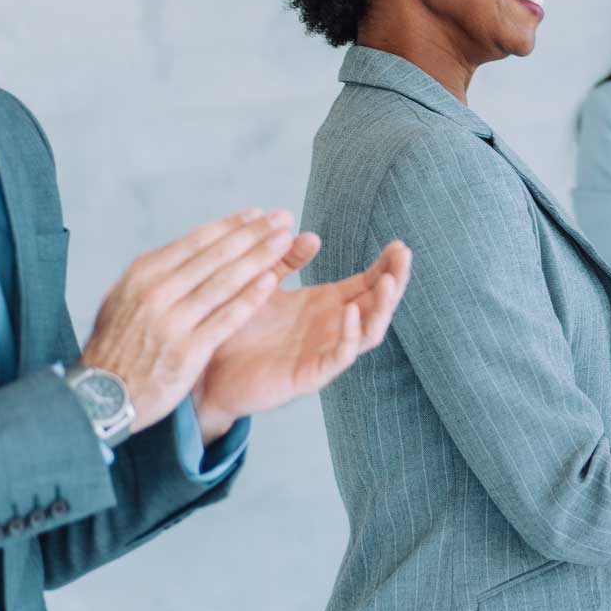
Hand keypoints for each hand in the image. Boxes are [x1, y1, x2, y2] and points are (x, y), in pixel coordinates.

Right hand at [79, 209, 301, 433]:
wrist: (101, 395)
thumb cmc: (116, 346)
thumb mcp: (124, 298)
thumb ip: (156, 274)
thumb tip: (188, 250)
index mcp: (143, 274)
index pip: (196, 241)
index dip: (231, 225)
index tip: (257, 214)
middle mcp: (157, 291)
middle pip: (216, 255)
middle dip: (254, 234)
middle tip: (282, 218)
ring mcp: (173, 320)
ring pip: (225, 281)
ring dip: (260, 257)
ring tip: (285, 241)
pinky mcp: (188, 350)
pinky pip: (226, 318)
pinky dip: (250, 298)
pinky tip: (271, 281)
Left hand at [193, 240, 411, 441]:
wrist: (206, 372)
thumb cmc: (236, 330)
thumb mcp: (261, 285)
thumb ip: (283, 261)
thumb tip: (310, 235)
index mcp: (324, 306)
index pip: (367, 284)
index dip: (385, 266)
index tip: (398, 244)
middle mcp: (331, 328)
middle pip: (377, 305)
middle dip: (394, 280)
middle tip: (404, 255)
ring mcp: (324, 352)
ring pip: (369, 332)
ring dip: (382, 307)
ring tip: (387, 281)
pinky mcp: (310, 375)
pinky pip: (339, 357)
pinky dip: (350, 336)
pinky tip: (351, 313)